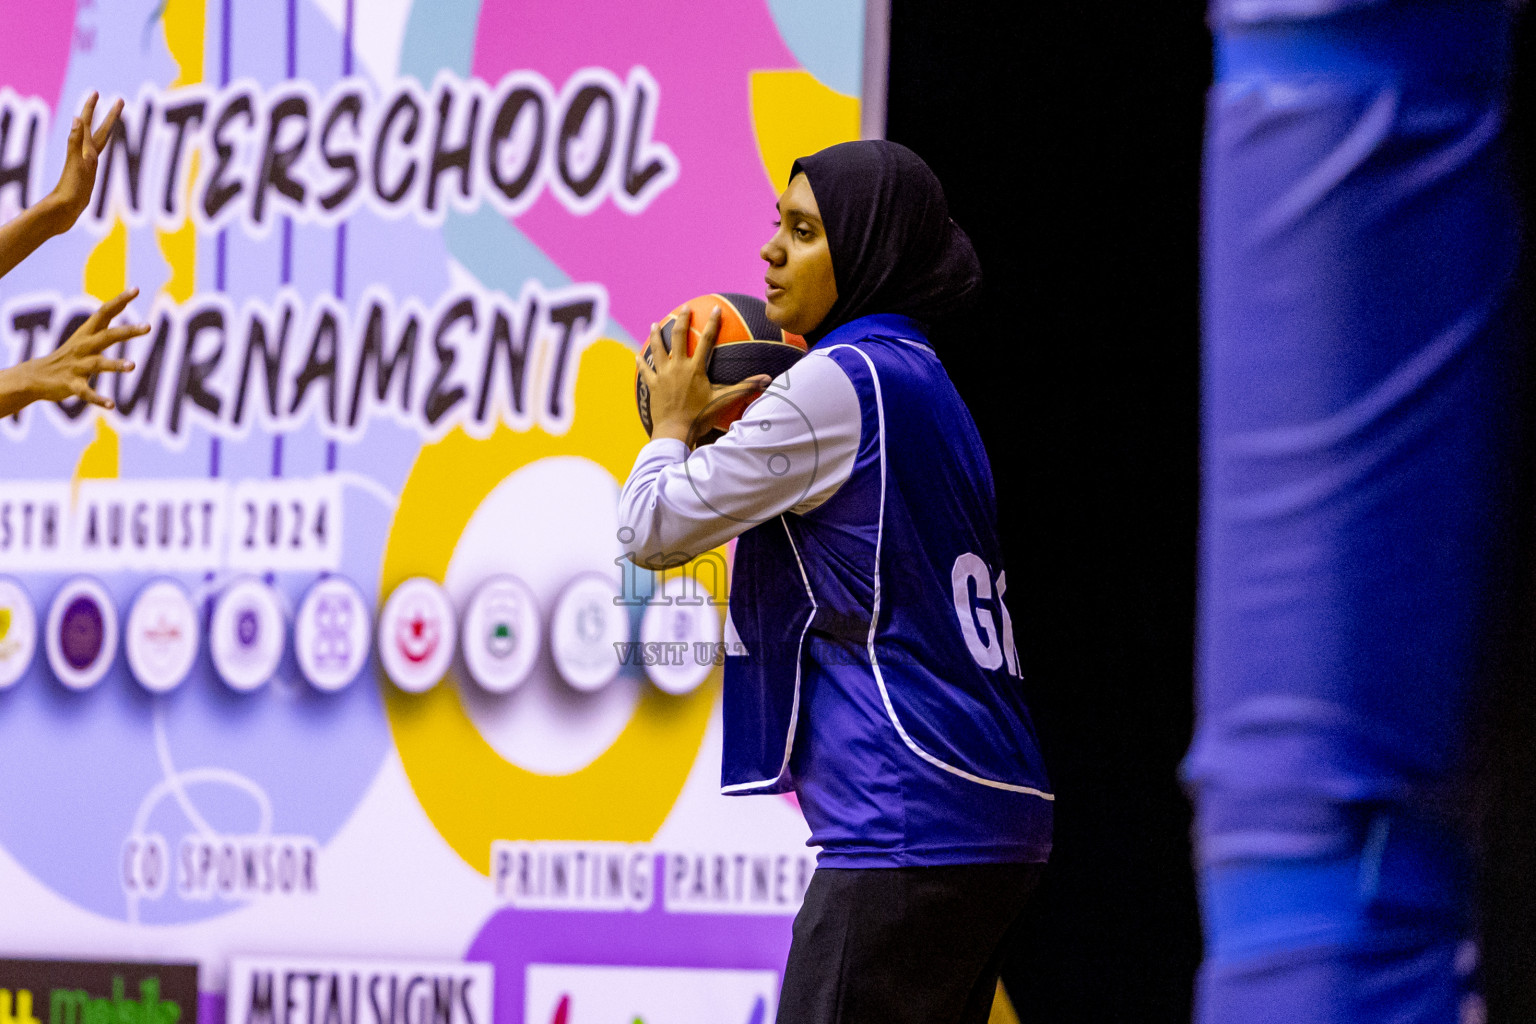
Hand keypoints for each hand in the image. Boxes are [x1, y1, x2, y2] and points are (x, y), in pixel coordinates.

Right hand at [13, 288, 144, 411]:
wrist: (35, 377)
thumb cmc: (67, 357)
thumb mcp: (84, 339)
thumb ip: (103, 328)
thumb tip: (118, 307)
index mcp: (86, 334)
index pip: (104, 312)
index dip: (120, 301)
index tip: (135, 289)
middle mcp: (83, 347)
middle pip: (107, 336)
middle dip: (127, 331)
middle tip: (148, 326)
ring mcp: (77, 366)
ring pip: (98, 364)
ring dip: (115, 365)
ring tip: (132, 366)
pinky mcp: (71, 385)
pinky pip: (86, 392)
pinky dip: (99, 399)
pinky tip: (112, 405)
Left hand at [43, 92, 120, 233]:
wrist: (67, 208)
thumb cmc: (73, 187)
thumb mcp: (78, 162)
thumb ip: (77, 141)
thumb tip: (75, 119)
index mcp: (84, 149)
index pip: (88, 122)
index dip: (92, 107)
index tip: (97, 93)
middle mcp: (86, 152)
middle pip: (98, 128)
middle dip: (107, 114)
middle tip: (118, 101)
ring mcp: (87, 162)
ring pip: (98, 139)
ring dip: (105, 127)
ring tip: (111, 120)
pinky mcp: (88, 172)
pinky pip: (98, 152)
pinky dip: (101, 145)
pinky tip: (100, 146)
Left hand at [638, 306, 769, 446]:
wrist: (674, 431)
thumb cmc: (699, 417)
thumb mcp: (722, 401)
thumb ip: (744, 388)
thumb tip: (766, 380)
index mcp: (695, 368)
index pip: (706, 340)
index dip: (712, 323)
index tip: (716, 309)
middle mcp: (677, 367)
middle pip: (678, 337)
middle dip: (682, 320)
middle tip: (684, 308)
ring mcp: (663, 375)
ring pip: (657, 349)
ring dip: (656, 335)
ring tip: (653, 325)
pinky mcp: (652, 385)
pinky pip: (646, 370)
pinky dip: (642, 362)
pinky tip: (638, 355)